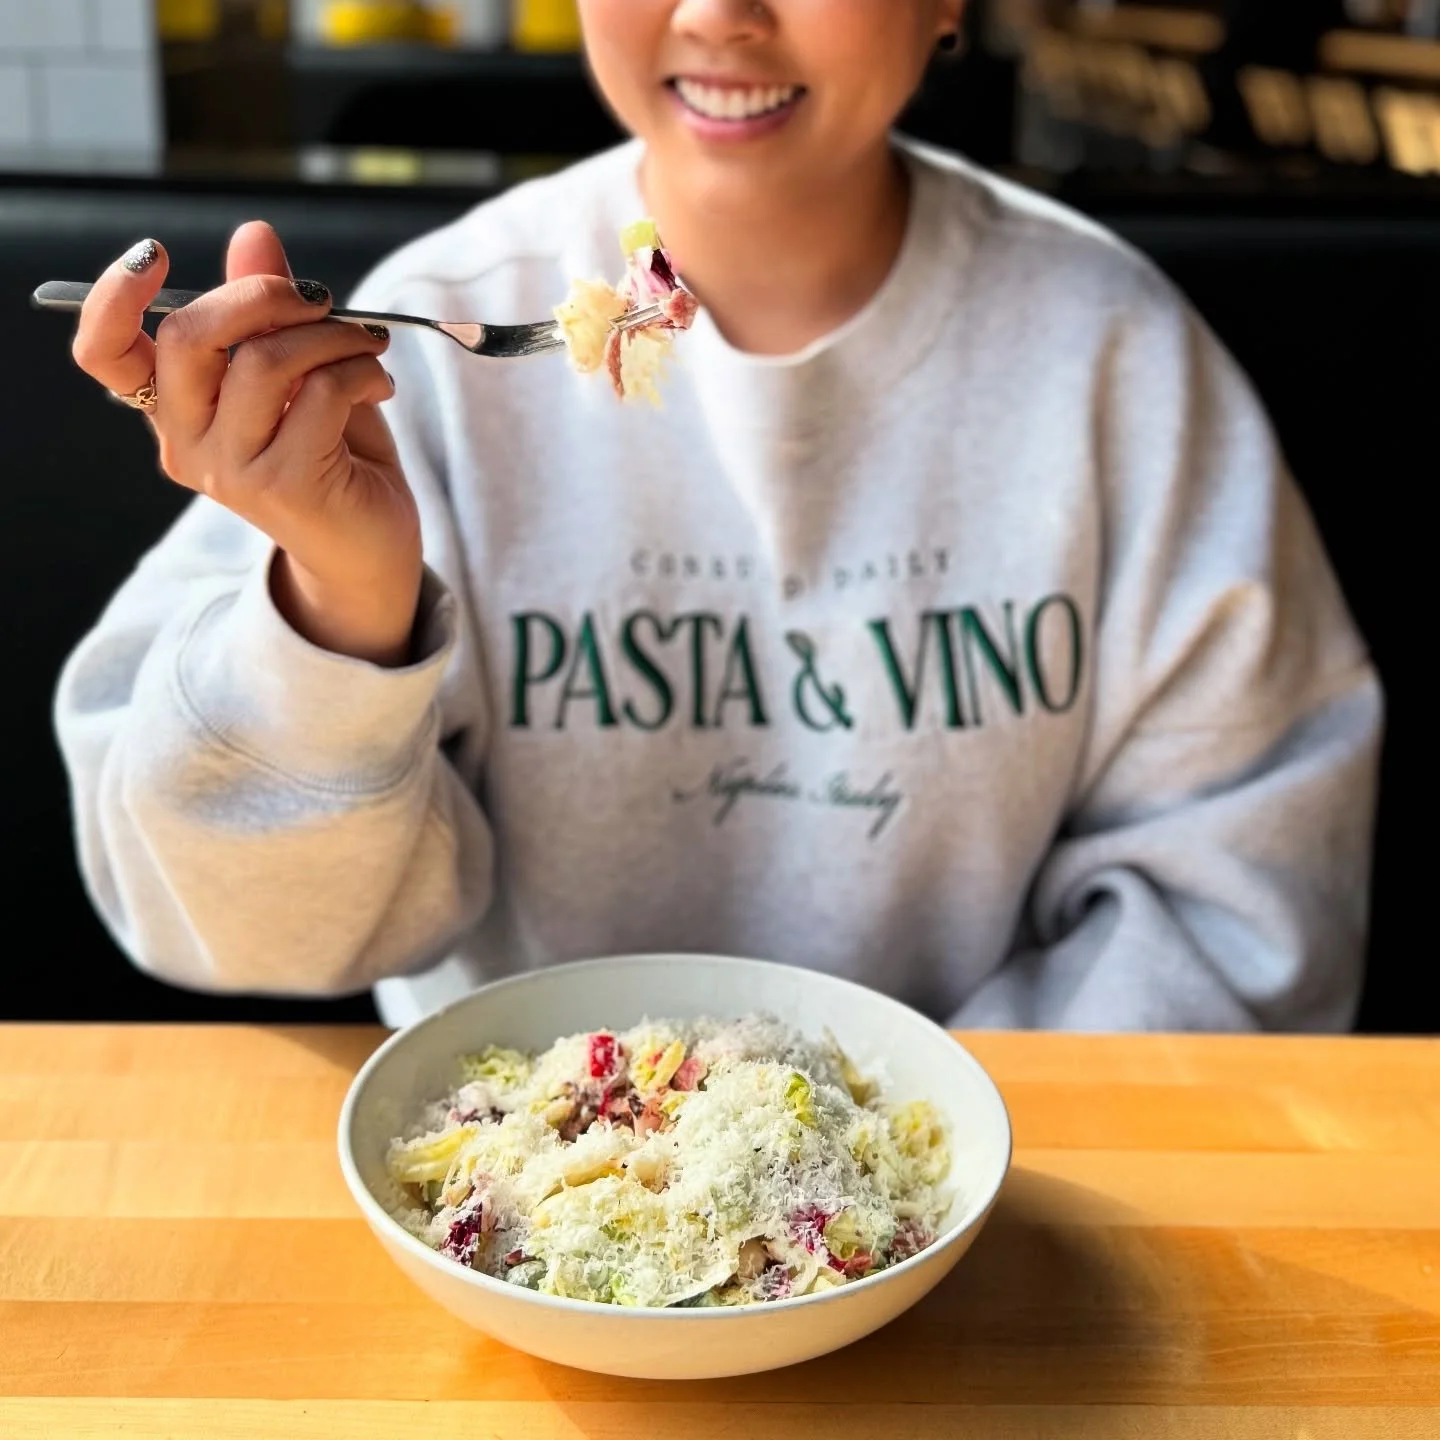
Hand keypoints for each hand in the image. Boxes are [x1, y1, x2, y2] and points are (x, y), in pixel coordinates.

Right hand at [71, 224, 422, 665]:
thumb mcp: (300, 374)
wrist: (370, 550)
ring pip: (265, 360)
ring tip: (368, 346)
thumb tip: (254, 234)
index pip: (104, 352)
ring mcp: (232, 470)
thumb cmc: (333, 456)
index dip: (114, 296)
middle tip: (320, 298)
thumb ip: (268, 313)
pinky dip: (361, 371)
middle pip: (189, 337)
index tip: (156, 254)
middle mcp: (189, 442)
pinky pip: (320, 394)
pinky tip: (380, 385)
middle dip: (261, 295)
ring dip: (332, 336)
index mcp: (175, 410)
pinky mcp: (285, 485)